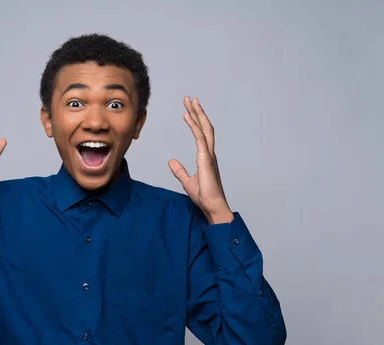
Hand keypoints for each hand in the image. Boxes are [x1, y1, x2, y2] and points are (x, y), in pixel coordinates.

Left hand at [168, 97, 232, 223]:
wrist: (212, 206)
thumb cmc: (204, 196)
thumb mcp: (187, 181)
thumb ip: (180, 171)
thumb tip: (171, 162)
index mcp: (206, 157)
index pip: (201, 133)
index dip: (195, 120)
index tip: (188, 110)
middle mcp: (209, 153)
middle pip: (204, 127)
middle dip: (197, 112)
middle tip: (190, 99)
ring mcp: (209, 155)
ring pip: (204, 129)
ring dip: (197, 114)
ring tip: (191, 101)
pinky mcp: (206, 160)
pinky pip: (200, 139)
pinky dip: (194, 126)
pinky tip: (188, 117)